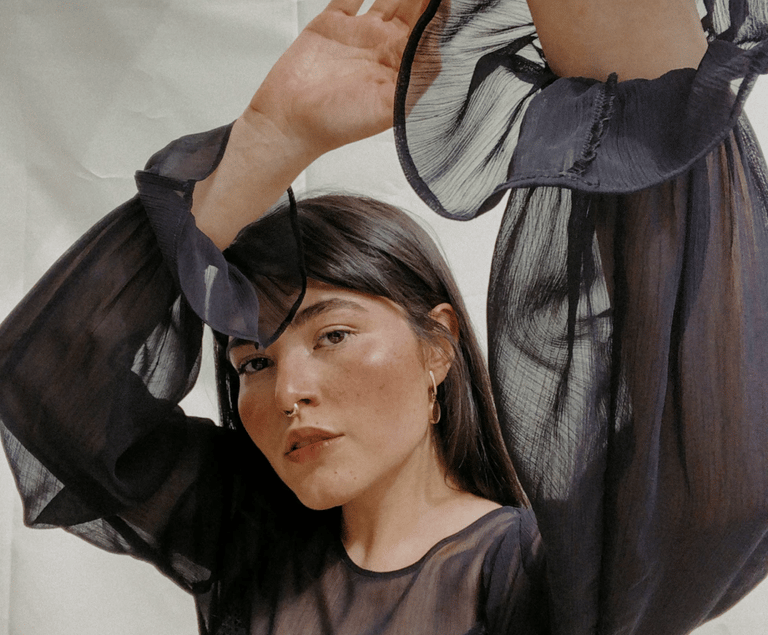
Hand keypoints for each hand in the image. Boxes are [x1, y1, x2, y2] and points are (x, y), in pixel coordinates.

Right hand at [247, 0, 429, 157]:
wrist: (291, 121)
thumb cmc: (341, 123)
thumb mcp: (390, 106)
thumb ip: (417, 75)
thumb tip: (441, 42)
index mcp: (403, 68)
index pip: (432, 32)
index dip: (441, 11)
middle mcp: (386, 49)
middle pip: (414, 10)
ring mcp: (360, 34)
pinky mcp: (333, 23)